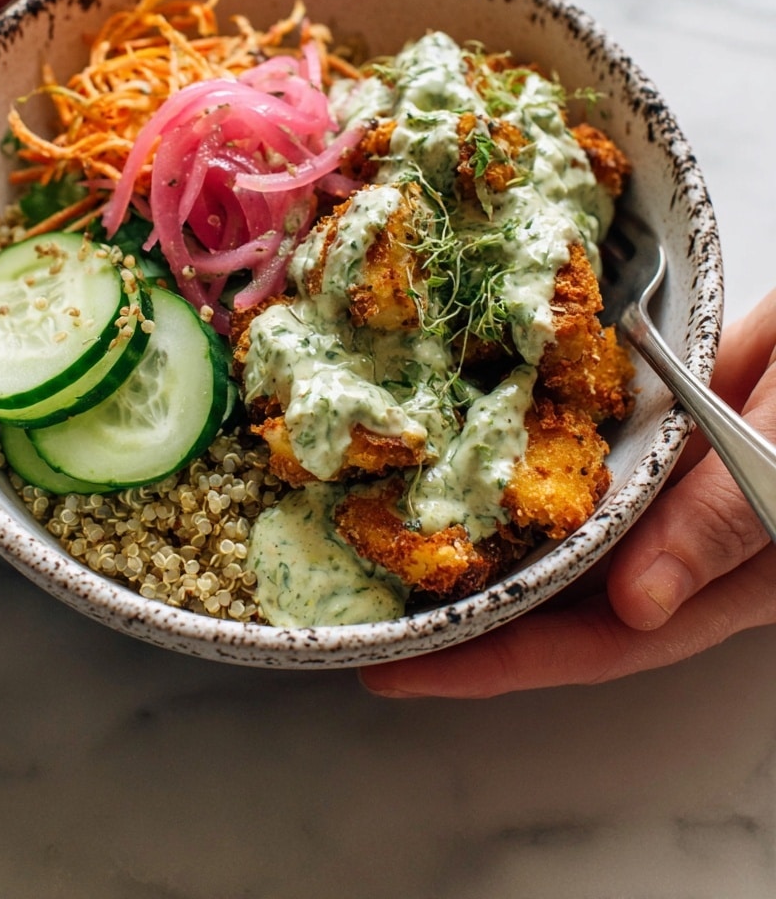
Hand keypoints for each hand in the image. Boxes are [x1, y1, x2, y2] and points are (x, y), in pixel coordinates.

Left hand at [361, 288, 775, 696]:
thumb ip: (729, 524)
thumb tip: (639, 605)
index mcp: (714, 579)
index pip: (589, 643)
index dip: (494, 664)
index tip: (398, 672)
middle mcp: (671, 537)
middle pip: (551, 589)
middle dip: (458, 603)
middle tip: (357, 601)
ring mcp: (656, 474)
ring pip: (552, 516)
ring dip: (475, 522)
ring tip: (376, 522)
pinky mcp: (650, 413)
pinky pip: (570, 436)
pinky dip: (513, 440)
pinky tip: (450, 432)